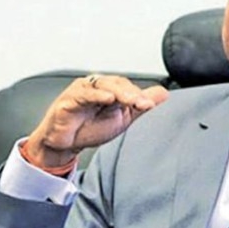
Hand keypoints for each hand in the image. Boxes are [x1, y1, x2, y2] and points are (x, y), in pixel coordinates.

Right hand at [25, 75, 168, 168]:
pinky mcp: (68, 100)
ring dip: (118, 92)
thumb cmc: (89, 128)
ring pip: (101, 85)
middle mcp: (96, 86)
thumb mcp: (121, 118)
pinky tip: (106, 99)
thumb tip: (163, 94)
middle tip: (143, 104)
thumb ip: (140, 105)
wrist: (65, 144)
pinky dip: (95, 95)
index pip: (127, 86)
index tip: (150, 106)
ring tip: (130, 100)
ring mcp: (81, 91)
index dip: (139, 95)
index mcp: (109, 89)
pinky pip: (83, 94)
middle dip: (131, 93)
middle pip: (116, 83)